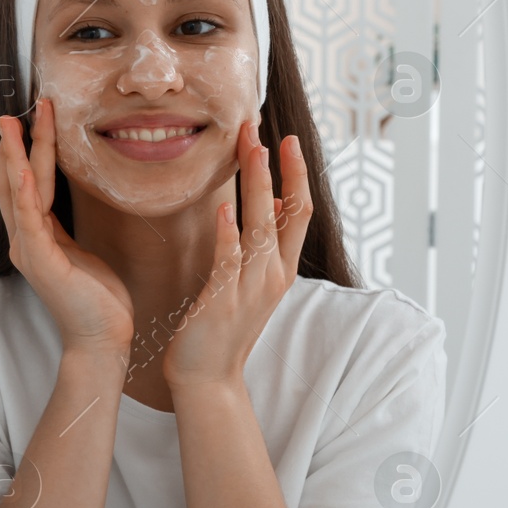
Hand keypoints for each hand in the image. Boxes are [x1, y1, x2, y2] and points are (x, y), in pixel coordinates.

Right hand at [0, 98, 133, 352]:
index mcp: (34, 236)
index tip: (28, 119)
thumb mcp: (80, 251)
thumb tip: (67, 203)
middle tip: (10, 112)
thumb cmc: (97, 298)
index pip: (22, 184)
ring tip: (13, 125)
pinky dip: (24, 190)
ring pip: (17, 192)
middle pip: (11, 181)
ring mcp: (28, 250)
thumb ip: (65, 227)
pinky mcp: (41, 261)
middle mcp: (23, 240)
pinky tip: (22, 167)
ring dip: (15, 155)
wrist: (102, 338)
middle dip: (13, 144)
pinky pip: (29, 218)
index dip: (21, 152)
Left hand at [161, 122, 313, 386]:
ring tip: (252, 150)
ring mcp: (251, 288)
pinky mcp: (223, 301)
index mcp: (280, 269)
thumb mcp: (246, 282)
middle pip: (288, 212)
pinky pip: (229, 261)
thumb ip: (256, 249)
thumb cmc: (221, 328)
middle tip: (267, 129)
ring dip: (257, 187)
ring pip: (261, 228)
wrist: (208, 377)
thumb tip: (262, 210)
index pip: (299, 212)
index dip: (296, 175)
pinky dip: (228, 234)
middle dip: (280, 169)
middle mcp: (273, 275)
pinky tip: (222, 209)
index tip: (287, 140)